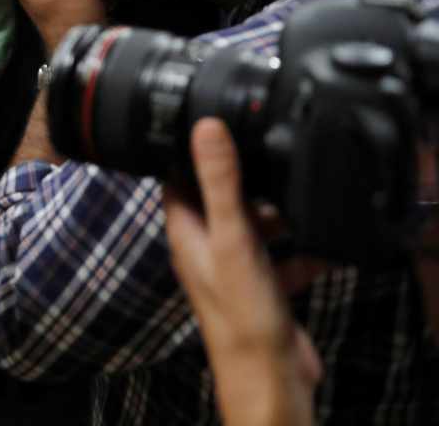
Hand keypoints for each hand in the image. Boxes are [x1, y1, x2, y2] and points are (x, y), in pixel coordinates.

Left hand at [165, 119, 321, 425]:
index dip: (190, 152)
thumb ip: (219, 182)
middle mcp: (207, 248)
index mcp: (186, 233)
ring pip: (255, 228)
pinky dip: (304, 250)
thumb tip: (205, 128)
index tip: (212, 126)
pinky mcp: (266, 288)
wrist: (269, 374)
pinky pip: (286, 259)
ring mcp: (236, 269)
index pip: (176, 180)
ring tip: (298, 196)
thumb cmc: (240, 314)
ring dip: (277, 213)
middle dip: (243, 179)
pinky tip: (322, 244)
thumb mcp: (232, 237)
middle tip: (268, 156)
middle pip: (220, 200)